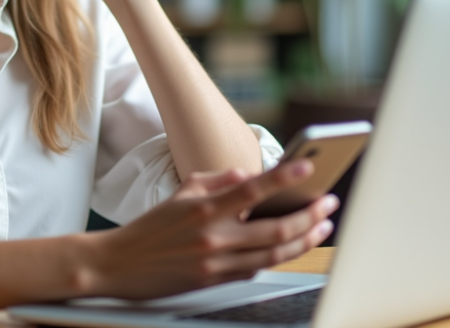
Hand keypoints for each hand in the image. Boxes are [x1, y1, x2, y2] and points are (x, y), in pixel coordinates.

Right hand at [81, 160, 337, 299]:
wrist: (120, 264)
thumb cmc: (151, 226)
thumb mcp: (181, 191)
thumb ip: (217, 181)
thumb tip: (248, 176)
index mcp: (204, 208)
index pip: (253, 189)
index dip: (284, 178)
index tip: (307, 168)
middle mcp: (214, 237)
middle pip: (276, 228)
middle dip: (309, 215)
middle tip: (329, 203)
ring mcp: (218, 263)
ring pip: (275, 253)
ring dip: (305, 240)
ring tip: (322, 226)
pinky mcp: (217, 281)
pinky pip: (256, 268)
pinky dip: (278, 255)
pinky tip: (292, 245)